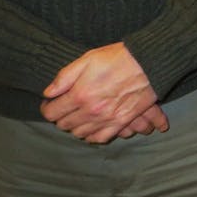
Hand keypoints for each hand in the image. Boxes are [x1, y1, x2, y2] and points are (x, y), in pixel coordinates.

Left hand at [40, 42, 162, 143]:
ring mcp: (106, 119)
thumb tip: (48, 93)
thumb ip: (64, 77)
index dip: (47, 107)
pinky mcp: (121, 122)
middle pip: (64, 124)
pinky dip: (91, 136)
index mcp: (80, 95)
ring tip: (77, 116)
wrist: (149, 63)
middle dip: (60, 116)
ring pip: (80, 133)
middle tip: (64, 107)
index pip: (51, 112)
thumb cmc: (118, 58)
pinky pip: (100, 138)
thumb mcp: (87, 59)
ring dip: (75, 126)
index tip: (50, 102)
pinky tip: (90, 128)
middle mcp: (91, 111)